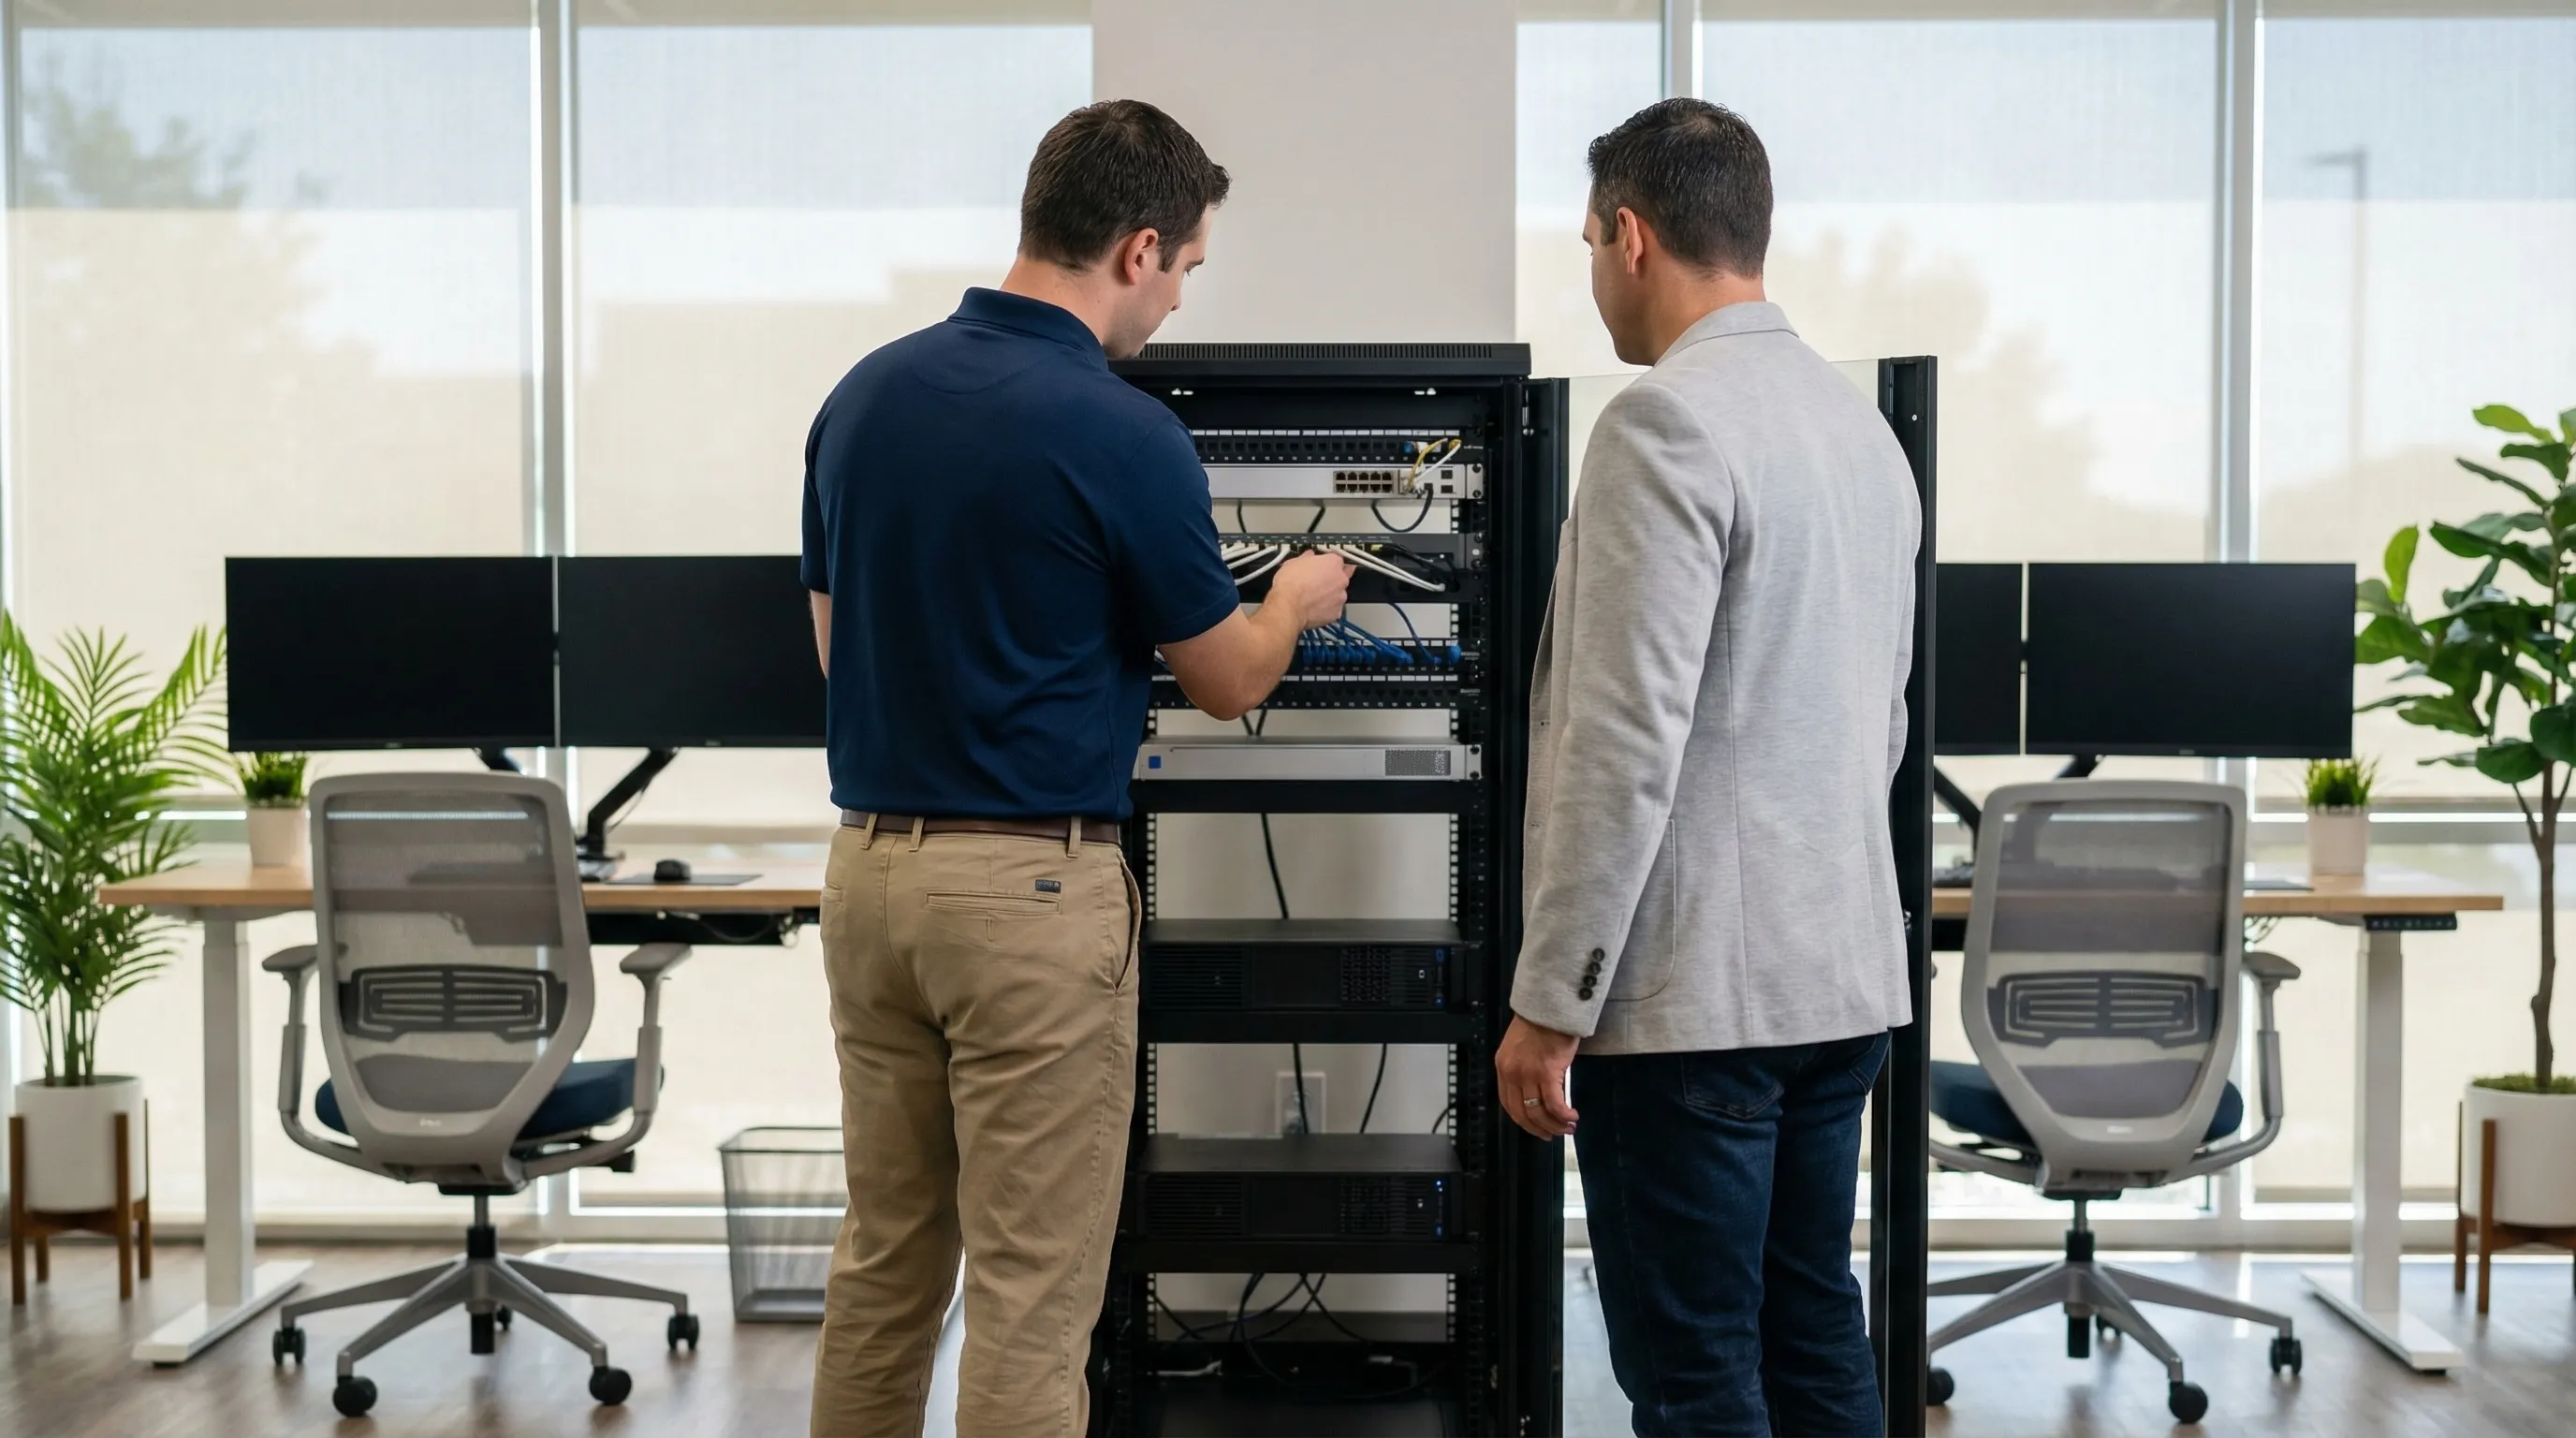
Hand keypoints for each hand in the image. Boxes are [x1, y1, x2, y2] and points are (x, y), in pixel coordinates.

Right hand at [1264, 550, 1353, 630]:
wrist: (1288, 605)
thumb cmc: (1290, 584)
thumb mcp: (1294, 562)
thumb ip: (1307, 558)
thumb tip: (1308, 556)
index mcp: (1333, 563)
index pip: (1337, 559)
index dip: (1328, 563)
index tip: (1322, 566)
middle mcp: (1341, 579)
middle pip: (1341, 577)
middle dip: (1331, 579)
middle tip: (1317, 582)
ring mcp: (1340, 597)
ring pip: (1338, 594)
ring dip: (1330, 595)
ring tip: (1313, 597)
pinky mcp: (1336, 613)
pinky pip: (1334, 608)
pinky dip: (1327, 608)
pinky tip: (1314, 607)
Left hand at [1496, 1014, 1581, 1139]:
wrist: (1550, 1007)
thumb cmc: (1539, 1024)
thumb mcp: (1520, 1048)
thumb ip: (1522, 1069)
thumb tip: (1535, 1090)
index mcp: (1503, 1068)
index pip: (1508, 1104)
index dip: (1523, 1121)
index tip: (1536, 1129)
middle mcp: (1512, 1074)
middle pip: (1522, 1113)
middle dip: (1539, 1129)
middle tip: (1554, 1135)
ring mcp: (1528, 1075)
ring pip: (1539, 1112)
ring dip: (1554, 1125)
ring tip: (1568, 1127)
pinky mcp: (1547, 1073)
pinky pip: (1554, 1104)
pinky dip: (1563, 1114)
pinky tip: (1572, 1116)